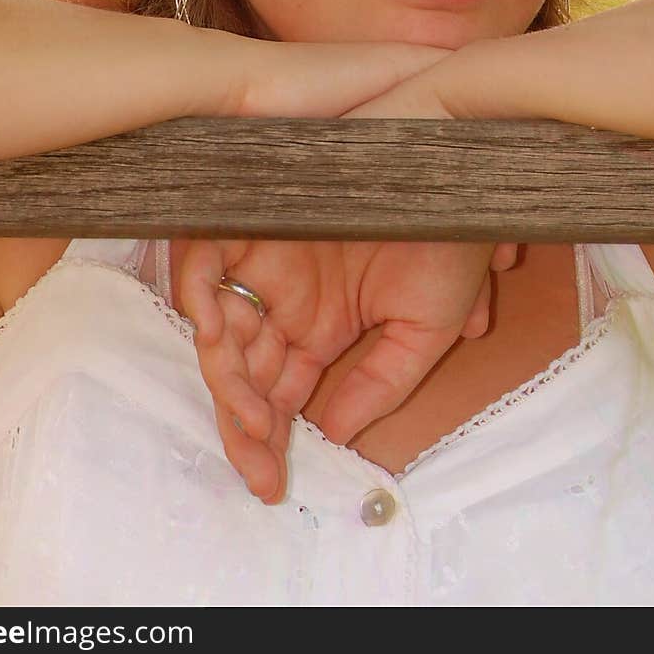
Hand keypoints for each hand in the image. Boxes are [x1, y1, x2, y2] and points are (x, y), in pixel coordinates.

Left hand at [174, 234, 516, 504]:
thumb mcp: (425, 328)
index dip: (268, 437)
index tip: (274, 484)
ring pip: (217, 329)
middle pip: (239, 371)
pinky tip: (222, 338)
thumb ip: (380, 382)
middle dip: (242, 426)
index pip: (276, 390)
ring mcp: (261, 258)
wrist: (456, 168)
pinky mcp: (246, 218)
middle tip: (259, 470)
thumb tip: (336, 436)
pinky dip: (197, 297)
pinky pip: (200, 261)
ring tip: (253, 420)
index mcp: (319, 322)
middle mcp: (282, 296)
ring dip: (226, 378)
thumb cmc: (448, 238)